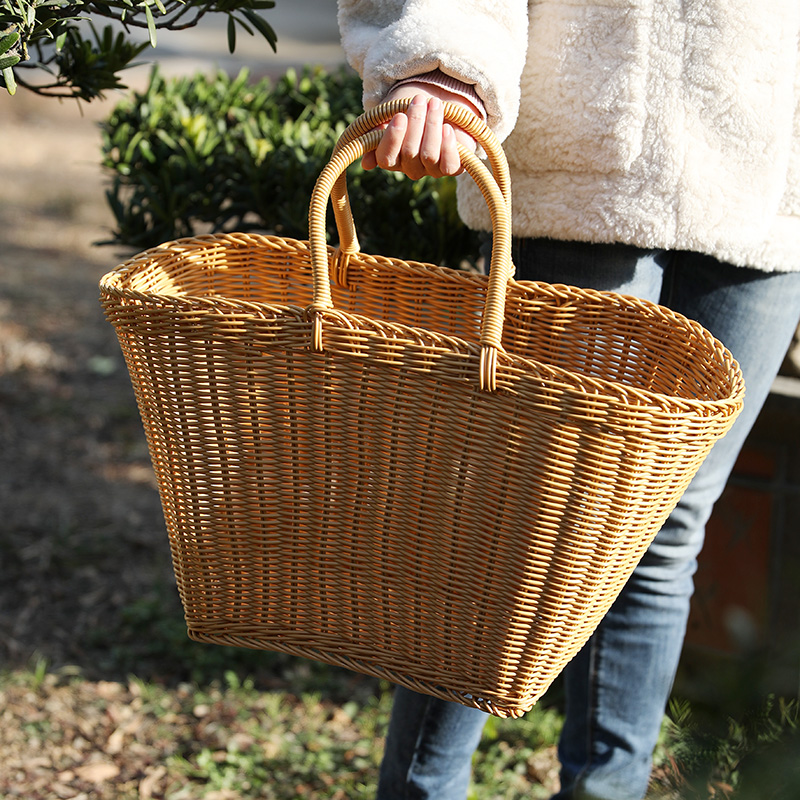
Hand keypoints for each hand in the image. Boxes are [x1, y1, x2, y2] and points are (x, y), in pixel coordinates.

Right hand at [363, 88, 477, 179]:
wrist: (436, 101)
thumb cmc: (409, 108)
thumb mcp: (389, 114)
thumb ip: (376, 134)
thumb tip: (366, 165)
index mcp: (390, 157)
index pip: (386, 158)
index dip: (392, 139)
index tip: (399, 116)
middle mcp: (410, 167)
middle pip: (409, 152)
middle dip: (416, 123)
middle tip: (420, 99)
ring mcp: (431, 169)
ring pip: (429, 155)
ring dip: (432, 126)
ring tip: (435, 103)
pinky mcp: (452, 167)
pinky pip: (449, 165)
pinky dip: (448, 145)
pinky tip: (447, 127)